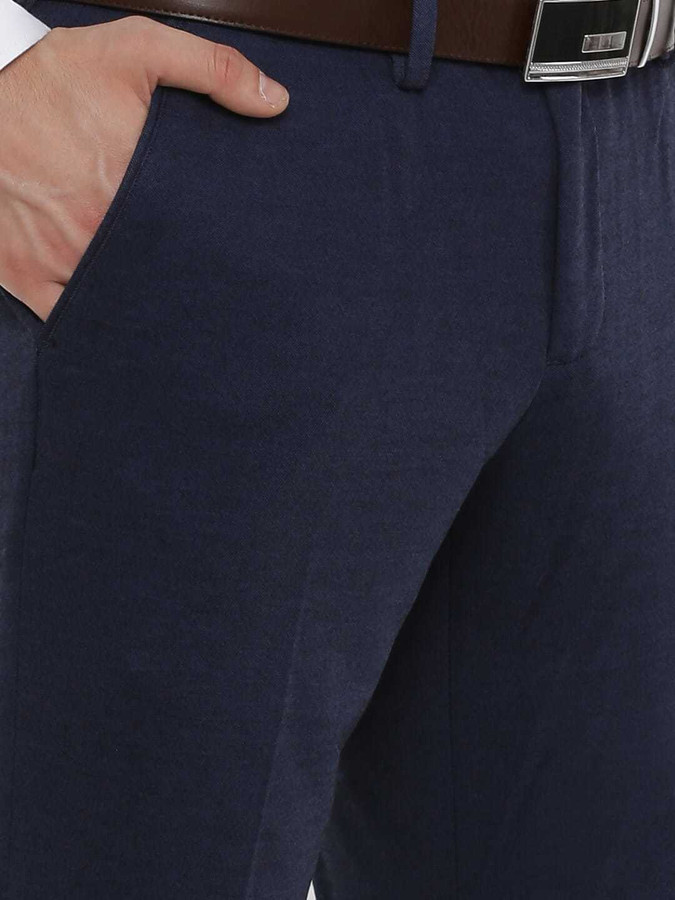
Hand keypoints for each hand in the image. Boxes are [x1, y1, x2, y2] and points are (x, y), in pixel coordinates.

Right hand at [0, 16, 289, 320]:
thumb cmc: (52, 76)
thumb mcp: (137, 50)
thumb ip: (212, 70)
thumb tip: (274, 102)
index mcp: (133, 189)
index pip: (195, 244)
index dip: (217, 258)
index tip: (233, 263)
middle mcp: (96, 233)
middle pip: (159, 279)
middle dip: (183, 284)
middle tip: (202, 285)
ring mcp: (58, 260)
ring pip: (117, 305)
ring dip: (141, 305)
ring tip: (166, 307)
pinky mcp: (23, 275)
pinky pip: (67, 318)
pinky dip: (93, 321)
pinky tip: (116, 320)